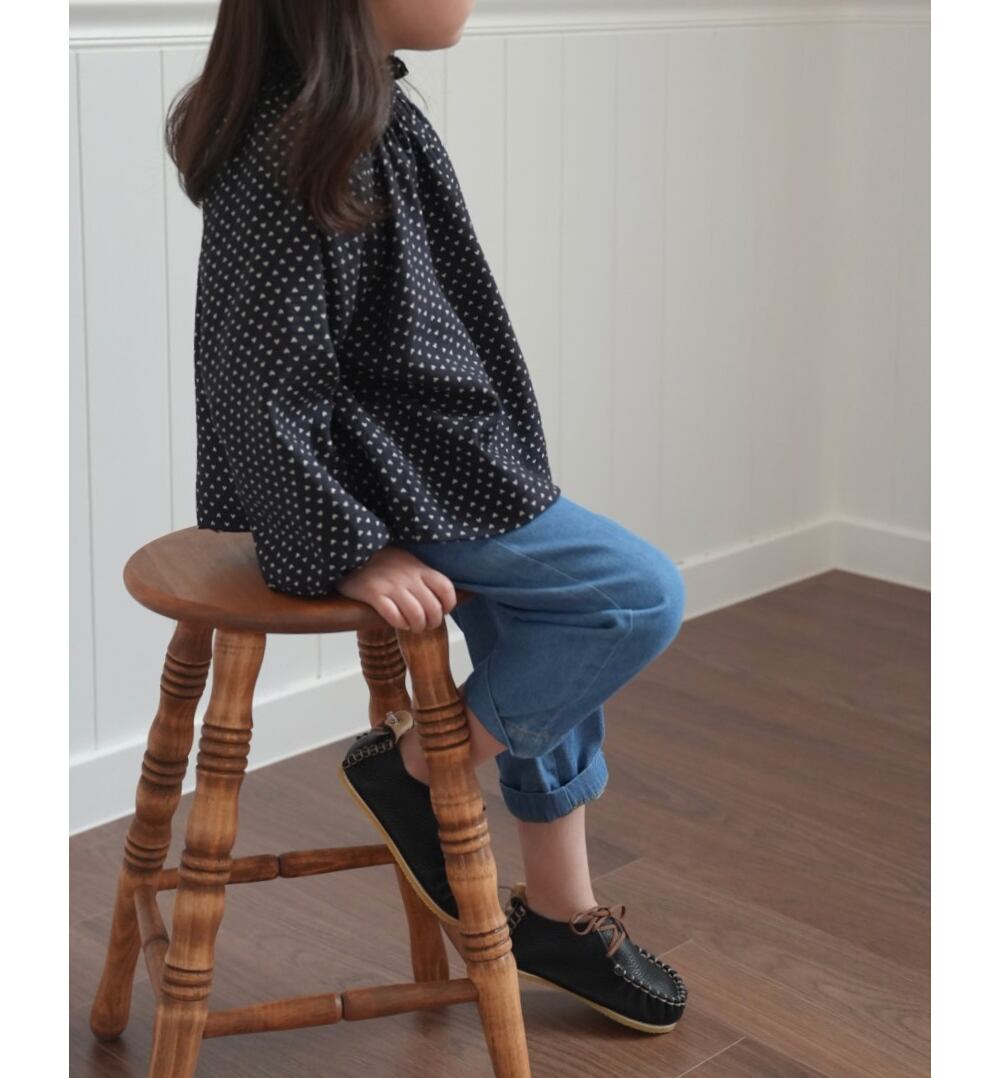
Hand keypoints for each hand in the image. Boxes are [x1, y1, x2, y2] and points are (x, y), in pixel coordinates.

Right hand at [335, 545, 457, 630]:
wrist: (353, 553)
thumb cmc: (383, 562)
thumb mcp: (408, 562)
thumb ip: (423, 577)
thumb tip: (440, 599)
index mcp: (420, 569)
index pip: (446, 589)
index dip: (448, 605)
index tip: (443, 611)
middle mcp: (409, 577)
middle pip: (433, 608)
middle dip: (432, 623)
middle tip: (425, 626)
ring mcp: (391, 585)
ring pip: (416, 615)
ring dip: (416, 627)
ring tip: (412, 627)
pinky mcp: (373, 593)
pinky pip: (393, 616)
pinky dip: (399, 624)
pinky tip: (397, 623)